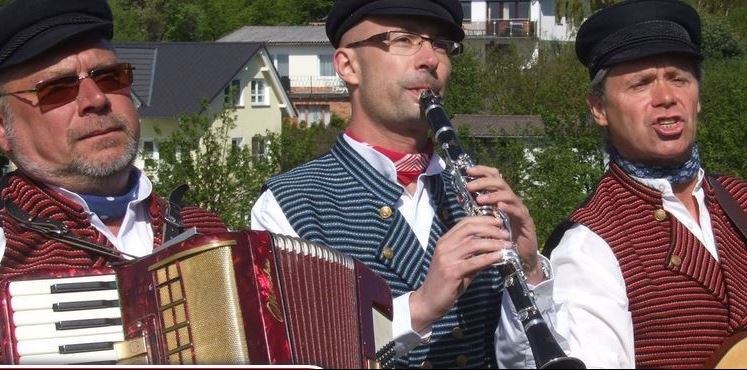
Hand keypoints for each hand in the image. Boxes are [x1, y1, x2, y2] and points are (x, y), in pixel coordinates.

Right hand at [410, 216, 508, 332]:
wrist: (429, 301)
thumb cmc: (445, 283)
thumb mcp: (460, 265)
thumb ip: (475, 256)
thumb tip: (496, 250)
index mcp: (444, 241)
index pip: (465, 223)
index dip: (483, 220)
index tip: (498, 221)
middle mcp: (444, 246)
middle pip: (470, 229)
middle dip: (491, 229)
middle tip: (506, 233)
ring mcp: (446, 258)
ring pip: (473, 244)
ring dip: (493, 243)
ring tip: (507, 245)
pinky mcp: (451, 272)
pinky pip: (474, 261)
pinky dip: (489, 257)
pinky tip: (500, 256)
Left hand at [465, 165, 542, 283]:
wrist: (521, 257)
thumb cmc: (502, 237)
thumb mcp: (487, 220)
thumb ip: (477, 208)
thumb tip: (460, 196)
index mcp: (501, 198)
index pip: (494, 177)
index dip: (483, 171)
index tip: (468, 170)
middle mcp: (511, 200)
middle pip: (500, 182)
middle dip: (484, 182)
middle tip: (469, 186)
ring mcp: (520, 210)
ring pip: (509, 195)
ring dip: (493, 196)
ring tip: (480, 199)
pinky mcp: (526, 221)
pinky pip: (518, 211)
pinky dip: (509, 208)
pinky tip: (500, 207)